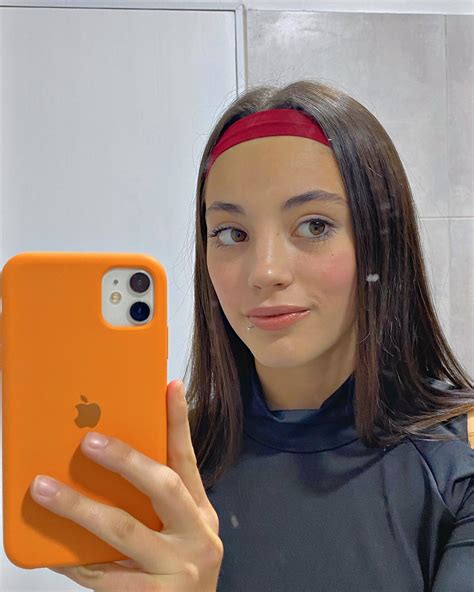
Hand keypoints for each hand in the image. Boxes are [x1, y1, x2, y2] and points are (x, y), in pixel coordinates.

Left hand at [29, 380, 223, 590]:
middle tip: (88, 441)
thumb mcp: (181, 535)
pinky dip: (75, 561)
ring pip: (124, 530)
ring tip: (44, 488)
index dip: (179, 423)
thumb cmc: (179, 572)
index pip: (188, 461)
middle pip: (163, 486)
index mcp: (202, 515)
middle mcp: (197, 537)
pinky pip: (104, 576)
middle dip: (125, 459)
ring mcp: (179, 569)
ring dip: (79, 507)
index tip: (169, 387)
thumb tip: (114, 464)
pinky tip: (52, 550)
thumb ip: (158, 506)